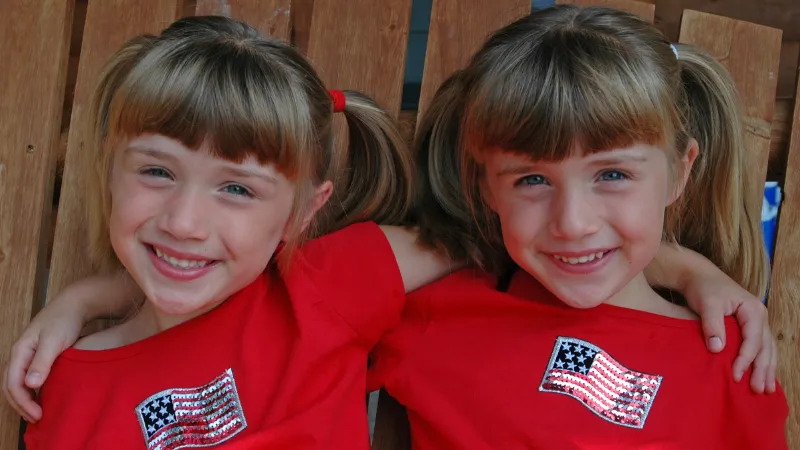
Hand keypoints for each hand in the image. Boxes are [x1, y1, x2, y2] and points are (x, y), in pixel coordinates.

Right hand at [3, 272, 136, 422]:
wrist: (76, 303)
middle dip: (21, 405)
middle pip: (12, 386)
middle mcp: (21, 354)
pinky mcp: (39, 356)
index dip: (23, 402)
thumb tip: (30, 384)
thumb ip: (43, 361)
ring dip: (26, 400)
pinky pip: (30, 378)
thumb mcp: (55, 340)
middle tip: (38, 419)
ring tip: (39, 414)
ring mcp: (29, 355)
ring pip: (19, 383)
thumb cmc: (65, 319)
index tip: (38, 415)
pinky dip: (34, 391)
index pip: (12, 383)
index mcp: (20, 351)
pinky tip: (45, 398)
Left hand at [684, 270, 776, 393]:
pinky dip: (762, 362)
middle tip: (758, 391)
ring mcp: (757, 322)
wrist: (699, 276)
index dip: (746, 359)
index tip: (736, 375)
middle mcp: (760, 316)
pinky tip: (762, 376)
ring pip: (767, 349)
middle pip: (765, 347)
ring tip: (765, 390)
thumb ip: (712, 325)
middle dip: (762, 370)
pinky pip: (760, 347)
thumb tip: (718, 349)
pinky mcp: (749, 326)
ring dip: (766, 369)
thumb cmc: (703, 288)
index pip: (753, 340)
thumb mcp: (707, 303)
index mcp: (753, 310)